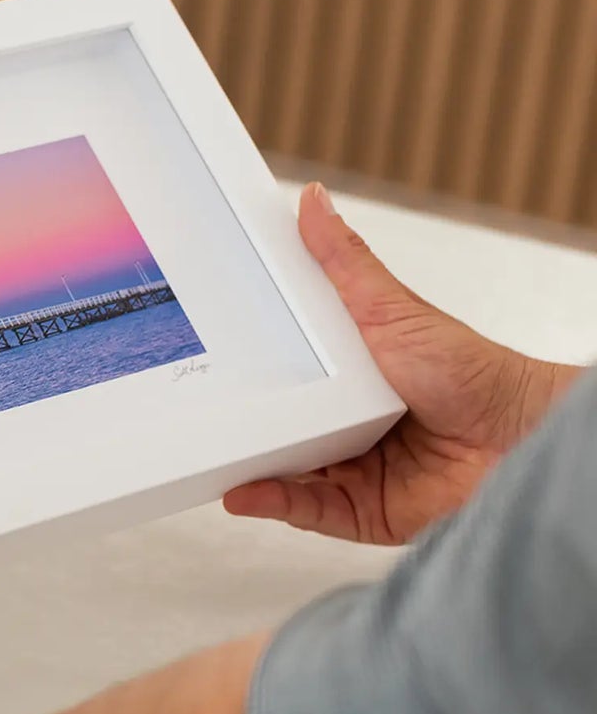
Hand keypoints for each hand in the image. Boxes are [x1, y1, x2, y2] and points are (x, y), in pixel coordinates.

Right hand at [224, 183, 575, 543]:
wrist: (521, 438)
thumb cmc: (472, 373)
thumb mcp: (389, 310)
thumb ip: (343, 262)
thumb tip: (312, 200)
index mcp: (346, 380)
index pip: (282, 377)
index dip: (244, 371)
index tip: (204, 357)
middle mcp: (345, 427)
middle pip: (275, 428)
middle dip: (236, 425)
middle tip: (192, 412)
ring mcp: (351, 472)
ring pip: (282, 474)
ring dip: (245, 466)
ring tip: (207, 454)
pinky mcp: (361, 513)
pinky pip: (305, 512)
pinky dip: (272, 503)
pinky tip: (243, 491)